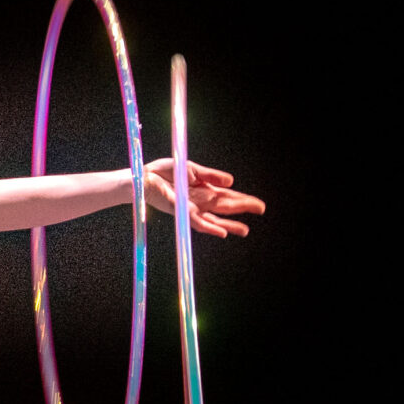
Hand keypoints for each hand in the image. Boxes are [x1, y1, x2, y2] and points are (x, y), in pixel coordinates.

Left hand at [145, 158, 263, 237]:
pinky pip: (196, 222)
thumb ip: (211, 176)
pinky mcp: (180, 211)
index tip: (259, 205)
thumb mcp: (192, 170)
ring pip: (214, 220)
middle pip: (225, 208)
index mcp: (203, 190)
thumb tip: (231, 181)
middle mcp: (199, 202)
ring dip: (229, 225)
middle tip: (261, 209)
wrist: (142, 176)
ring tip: (244, 230)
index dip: (243, 200)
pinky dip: (209, 228)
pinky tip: (222, 233)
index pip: (227, 197)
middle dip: (243, 209)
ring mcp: (190, 209)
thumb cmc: (163, 173)